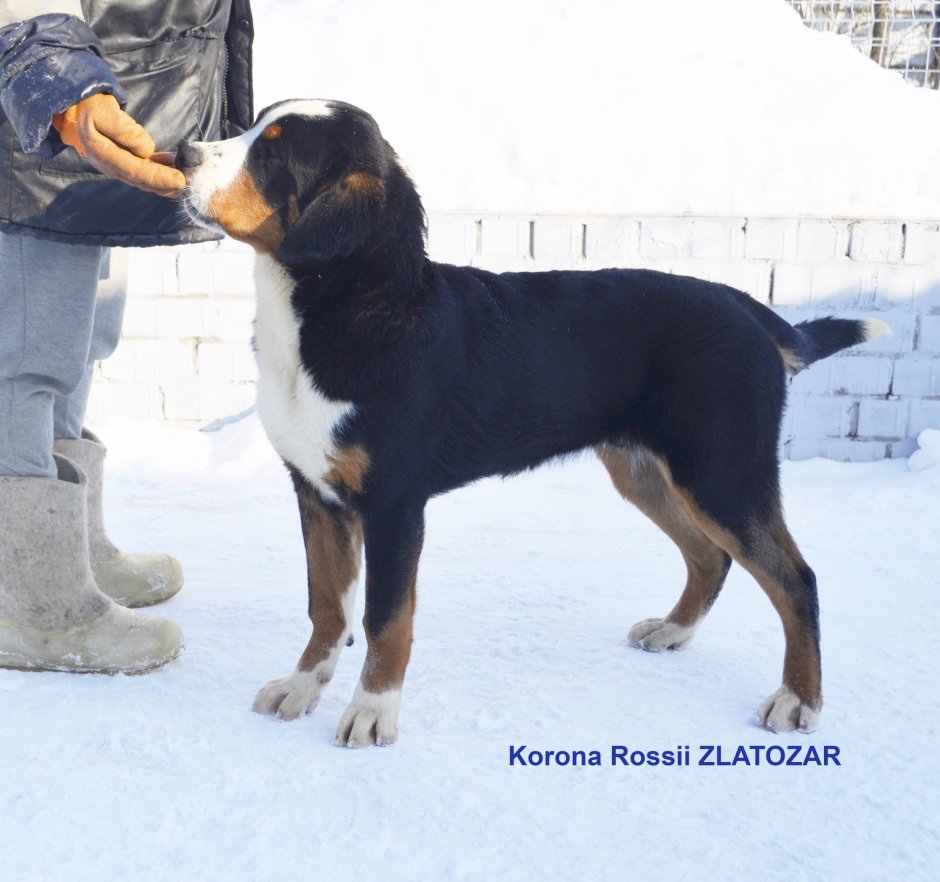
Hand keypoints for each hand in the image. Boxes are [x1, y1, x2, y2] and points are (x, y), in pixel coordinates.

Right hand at [51, 94, 185, 196]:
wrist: (68, 106)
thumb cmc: (86, 105)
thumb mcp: (103, 111)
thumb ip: (125, 130)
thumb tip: (145, 148)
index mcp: (104, 155)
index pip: (138, 172)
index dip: (161, 178)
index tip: (180, 180)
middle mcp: (110, 165)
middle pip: (143, 180)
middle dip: (167, 185)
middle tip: (190, 187)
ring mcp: (115, 164)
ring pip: (144, 178)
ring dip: (165, 181)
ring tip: (186, 181)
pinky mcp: (120, 159)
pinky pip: (142, 169)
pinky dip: (159, 171)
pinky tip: (174, 167)